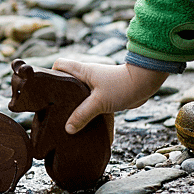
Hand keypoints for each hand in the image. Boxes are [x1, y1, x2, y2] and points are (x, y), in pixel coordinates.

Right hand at [51, 60, 168, 133]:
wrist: (146, 83)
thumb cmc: (122, 86)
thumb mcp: (99, 102)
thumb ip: (82, 115)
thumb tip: (67, 129)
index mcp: (82, 72)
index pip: (59, 64)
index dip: (51, 74)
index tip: (47, 89)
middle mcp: (86, 76)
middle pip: (66, 81)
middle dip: (60, 93)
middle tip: (53, 109)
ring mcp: (96, 84)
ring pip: (78, 93)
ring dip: (74, 104)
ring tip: (67, 118)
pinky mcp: (104, 93)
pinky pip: (90, 101)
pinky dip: (86, 109)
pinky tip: (85, 122)